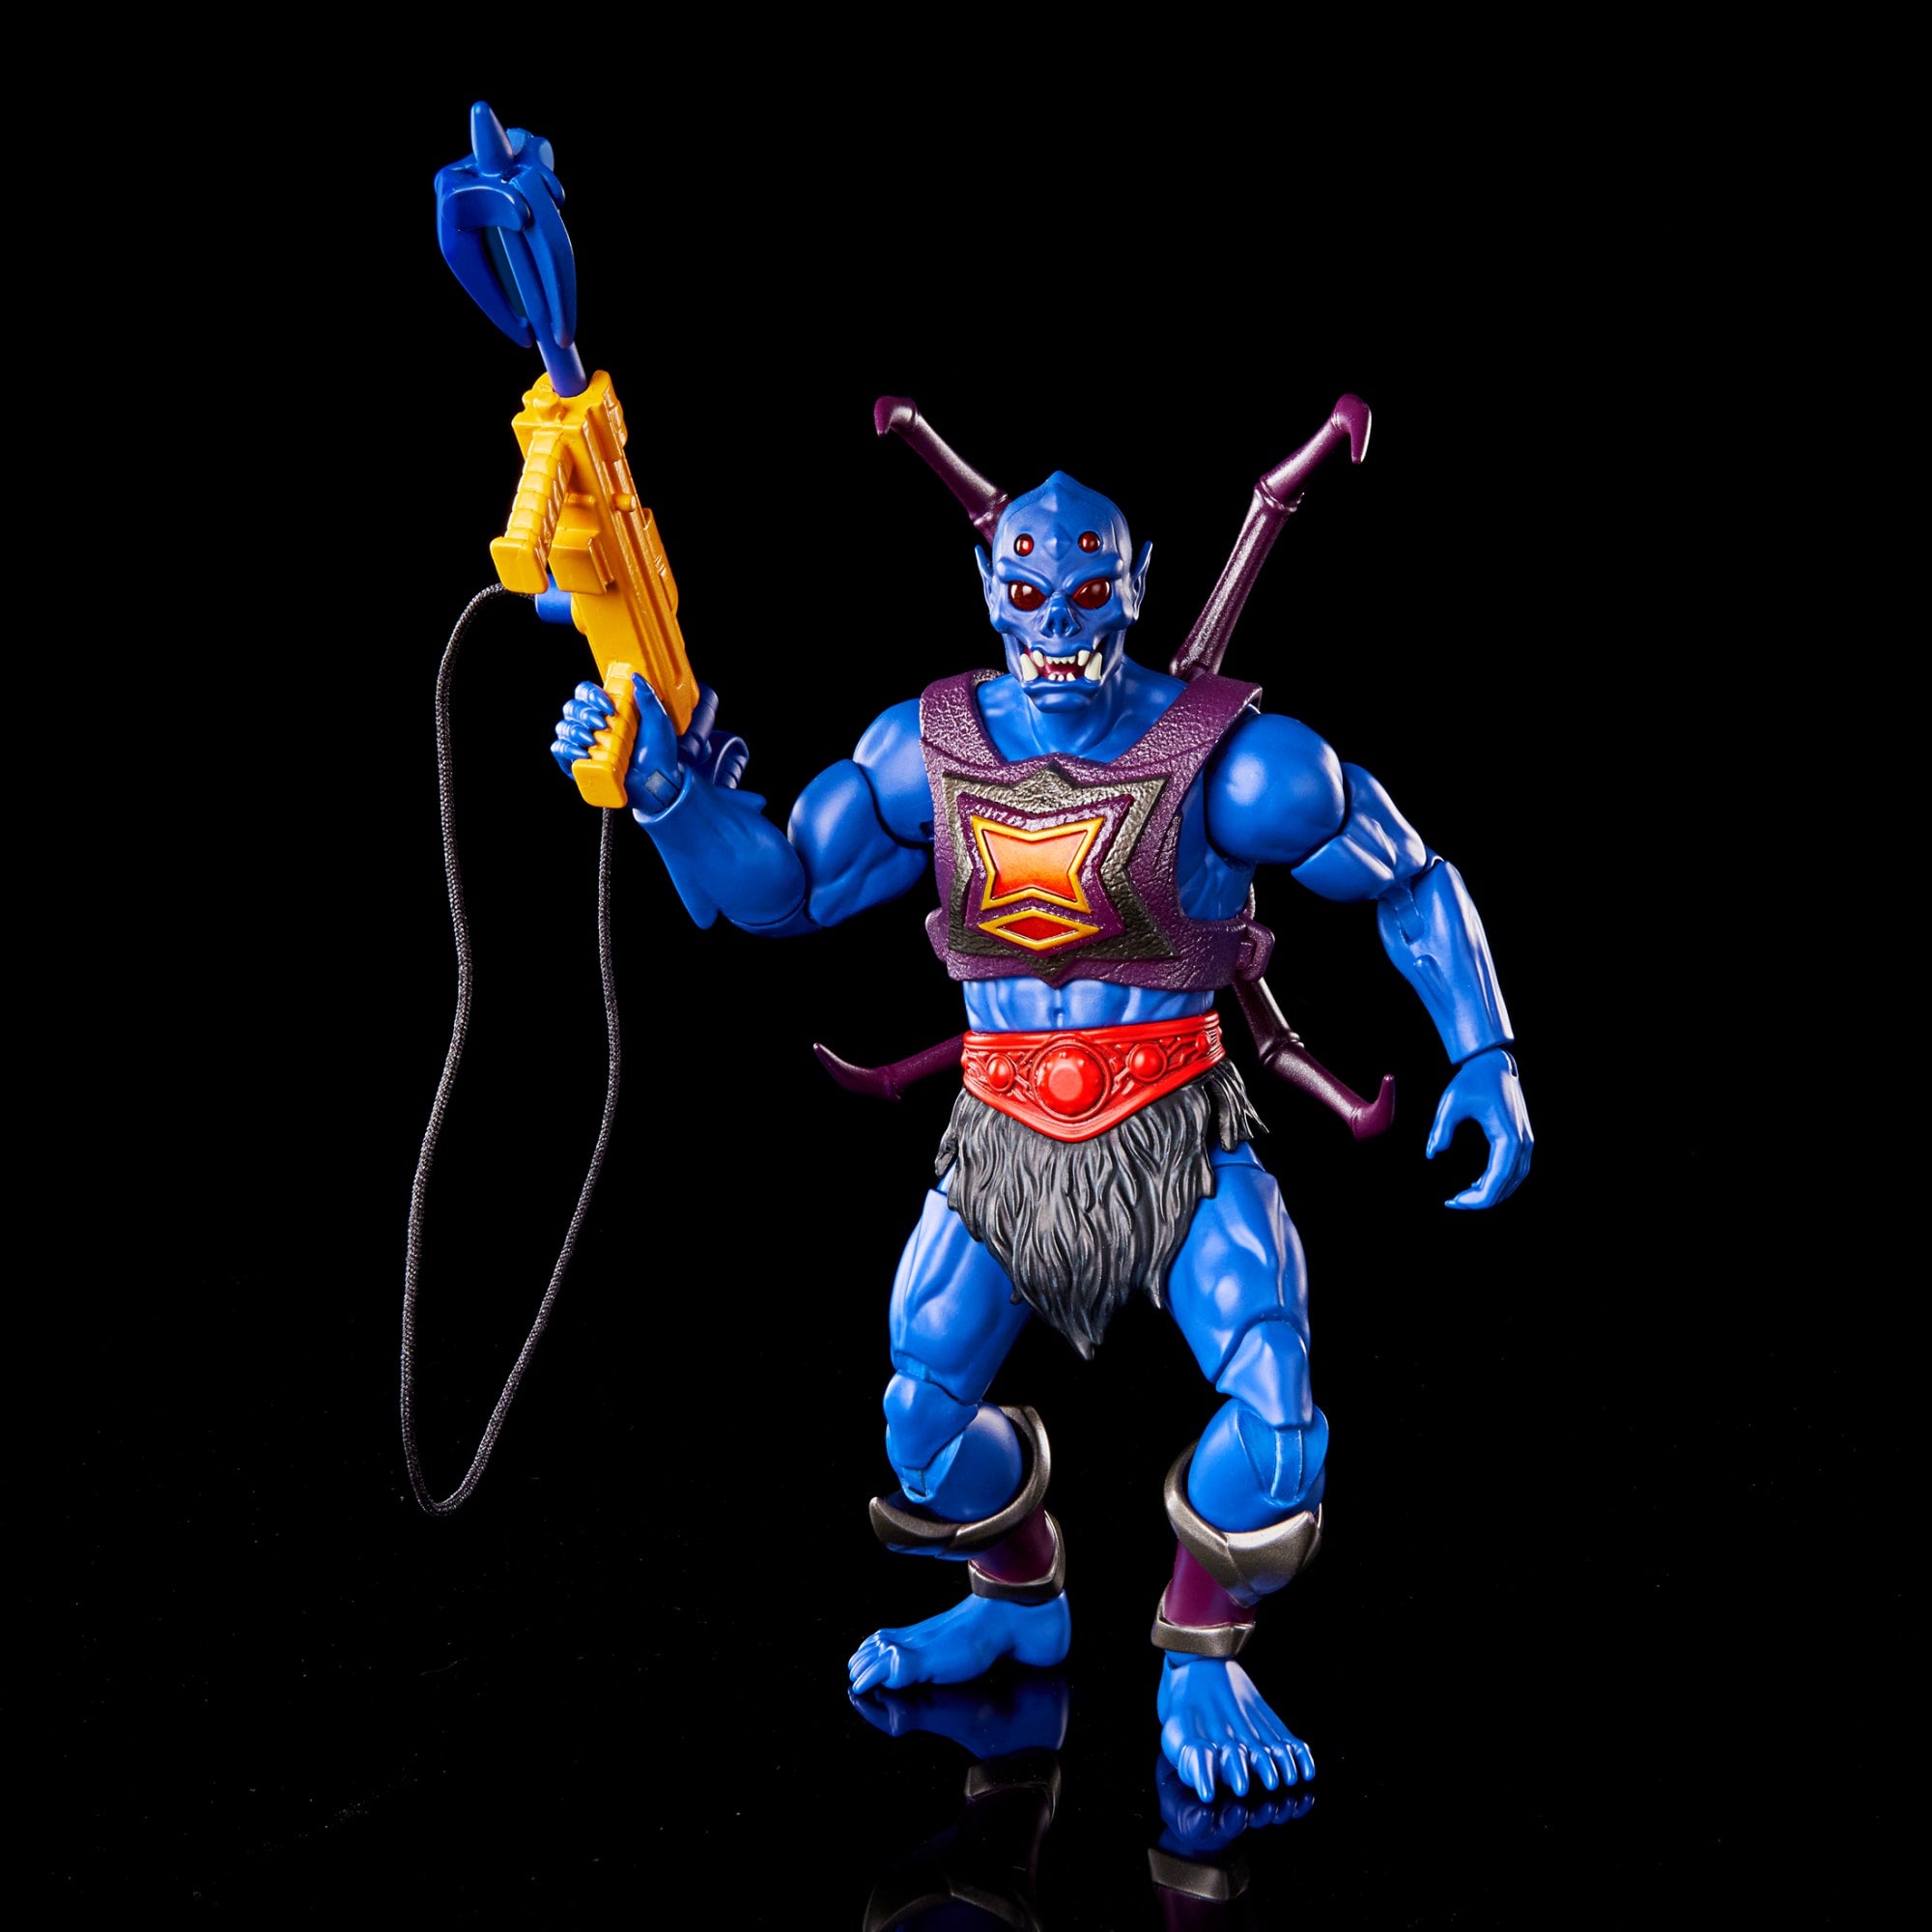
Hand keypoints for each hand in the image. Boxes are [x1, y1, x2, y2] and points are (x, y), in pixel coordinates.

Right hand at [548, 679, 745, 816]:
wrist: (658, 782)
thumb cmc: (659, 754)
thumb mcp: (658, 722)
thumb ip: (648, 697)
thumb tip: (635, 675)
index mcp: (609, 711)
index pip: (587, 693)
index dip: (592, 695)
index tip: (609, 706)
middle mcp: (594, 725)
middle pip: (572, 708)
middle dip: (584, 713)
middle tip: (602, 724)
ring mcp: (585, 744)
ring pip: (564, 727)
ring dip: (575, 730)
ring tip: (592, 740)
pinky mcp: (580, 763)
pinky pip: (559, 750)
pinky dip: (565, 748)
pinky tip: (580, 751)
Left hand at [1425, 1046, 1531, 1209]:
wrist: (1493, 1063)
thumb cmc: (1471, 1081)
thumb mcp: (1450, 1104)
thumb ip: (1440, 1129)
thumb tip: (1431, 1153)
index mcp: (1508, 1137)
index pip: (1496, 1180)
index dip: (1476, 1198)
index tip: (1453, 1201)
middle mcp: (1522, 1143)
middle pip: (1507, 1185)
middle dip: (1481, 1200)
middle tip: (1454, 1202)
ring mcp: (1526, 1141)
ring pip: (1514, 1180)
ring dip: (1492, 1193)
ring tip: (1464, 1196)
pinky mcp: (1522, 1139)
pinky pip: (1514, 1169)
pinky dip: (1499, 1182)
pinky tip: (1477, 1184)